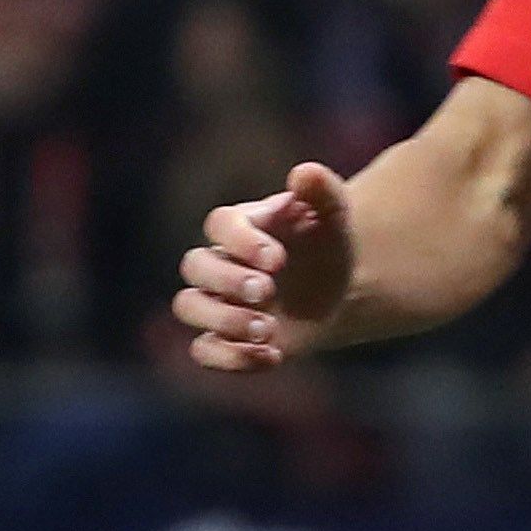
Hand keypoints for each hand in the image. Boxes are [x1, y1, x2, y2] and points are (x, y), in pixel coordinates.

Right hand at [173, 163, 355, 370]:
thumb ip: (323, 193)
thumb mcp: (334, 218)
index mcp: (242, 226)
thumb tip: (306, 172)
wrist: (340, 288)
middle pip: (195, 267)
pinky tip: (273, 356)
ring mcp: (218, 300)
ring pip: (190, 307)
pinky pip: (204, 350)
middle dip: (228, 281)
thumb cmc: (328, 245)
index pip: (219, 224)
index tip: (277, 259)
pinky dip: (230, 358)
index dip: (240, 241)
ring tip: (268, 330)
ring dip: (222, 321)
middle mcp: (220, 261)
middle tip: (267, 293)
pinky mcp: (226, 336)